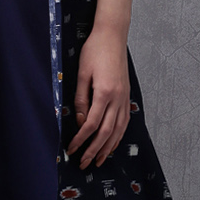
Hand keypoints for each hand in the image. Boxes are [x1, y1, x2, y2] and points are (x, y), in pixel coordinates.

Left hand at [66, 23, 130, 167]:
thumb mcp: (82, 74)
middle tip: (84, 163)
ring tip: (100, 161)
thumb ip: (81, 99)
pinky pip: (124, 122)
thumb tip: (81, 121)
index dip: (81, 140)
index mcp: (104, 93)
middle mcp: (117, 98)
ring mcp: (124, 98)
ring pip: (118, 130)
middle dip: (94, 150)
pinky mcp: (127, 96)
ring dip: (108, 148)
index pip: (91, 124)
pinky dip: (119, 136)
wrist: (112, 36)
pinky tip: (113, 144)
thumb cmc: (94, 51)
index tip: (72, 149)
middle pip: (106, 132)